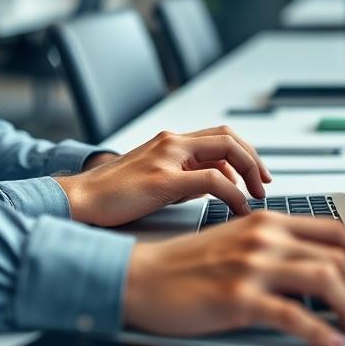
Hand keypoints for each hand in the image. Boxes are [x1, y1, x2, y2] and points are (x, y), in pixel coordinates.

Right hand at [55, 126, 270, 226]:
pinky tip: (238, 208)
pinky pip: (213, 181)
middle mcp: (172, 143)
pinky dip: (233, 194)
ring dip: (249, 174)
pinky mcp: (163, 179)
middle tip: (264, 184)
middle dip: (254, 160)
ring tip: (254, 198)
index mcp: (170, 142)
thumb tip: (215, 185)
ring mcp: (168, 158)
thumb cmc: (113, 195)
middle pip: (229, 138)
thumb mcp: (157, 181)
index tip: (256, 176)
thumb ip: (186, 178)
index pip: (220, 137)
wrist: (80, 199)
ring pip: (226, 151)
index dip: (246, 153)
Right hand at [123, 212, 344, 345]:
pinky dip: (320, 331)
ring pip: (324, 279)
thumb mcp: (235, 240)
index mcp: (265, 221)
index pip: (332, 229)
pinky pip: (293, 315)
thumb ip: (272, 245)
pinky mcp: (238, 299)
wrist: (141, 277)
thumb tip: (313, 266)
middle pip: (337, 255)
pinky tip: (330, 341)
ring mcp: (252, 267)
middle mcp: (263, 238)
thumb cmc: (183, 263)